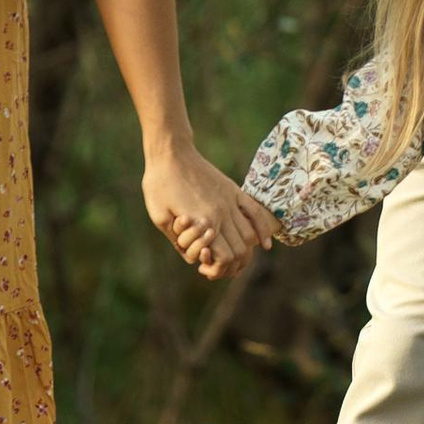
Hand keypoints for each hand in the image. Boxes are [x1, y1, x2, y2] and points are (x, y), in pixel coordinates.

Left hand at [142, 138, 273, 279]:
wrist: (170, 153)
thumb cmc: (159, 185)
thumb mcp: (159, 217)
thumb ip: (177, 241)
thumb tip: (192, 257)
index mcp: (204, 222)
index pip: (224, 258)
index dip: (216, 271)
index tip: (203, 270)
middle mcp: (222, 214)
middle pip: (240, 251)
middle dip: (231, 267)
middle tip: (216, 268)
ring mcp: (230, 201)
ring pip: (250, 236)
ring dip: (246, 254)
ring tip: (235, 260)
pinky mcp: (233, 190)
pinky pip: (255, 212)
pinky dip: (263, 230)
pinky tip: (265, 244)